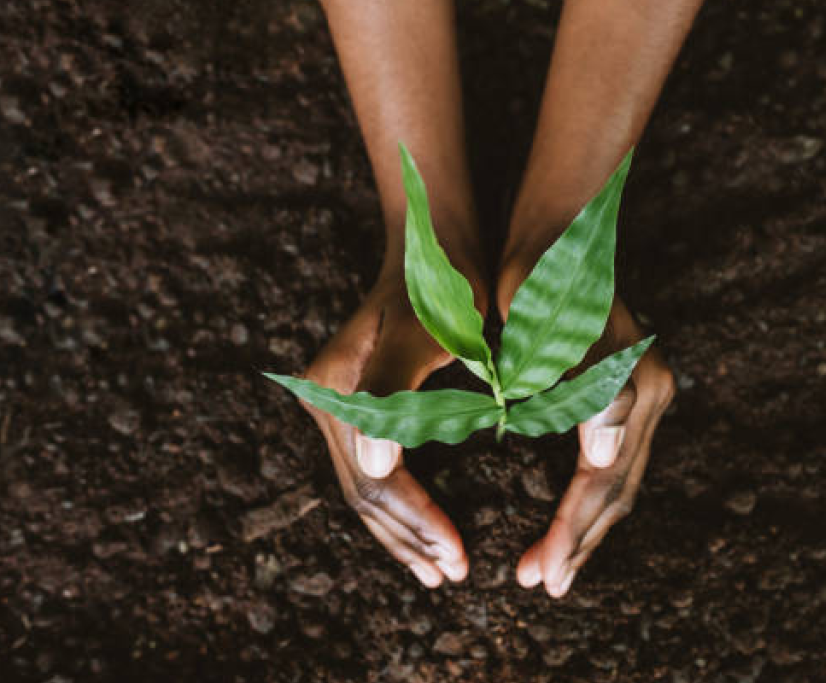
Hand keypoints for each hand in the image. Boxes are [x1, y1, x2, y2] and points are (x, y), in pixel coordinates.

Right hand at [302, 275, 476, 586]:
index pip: (377, 479)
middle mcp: (326, 402)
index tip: (459, 556)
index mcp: (337, 390)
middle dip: (410, 539)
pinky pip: (373, 472)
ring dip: (402, 534)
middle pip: (365, 493)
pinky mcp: (355, 409)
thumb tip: (377, 464)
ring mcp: (336, 407)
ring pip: (366, 490)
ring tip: (439, 570)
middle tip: (454, 574)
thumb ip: (394, 391)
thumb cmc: (441, 285)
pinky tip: (423, 533)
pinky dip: (399, 509)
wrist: (433, 245)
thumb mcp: (425, 331)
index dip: (418, 522)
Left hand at [498, 260, 675, 597]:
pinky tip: (567, 518)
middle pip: (616, 490)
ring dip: (586, 528)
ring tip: (551, 567)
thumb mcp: (552, 329)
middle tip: (541, 584)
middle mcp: (649, 396)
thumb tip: (604, 460)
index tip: (539, 574)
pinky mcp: (627, 392)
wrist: (556, 230)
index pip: (601, 480)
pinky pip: (613, 462)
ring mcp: (643, 394)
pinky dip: (589, 498)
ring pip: (618, 482)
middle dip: (579, 541)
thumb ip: (585, 391)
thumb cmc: (541, 277)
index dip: (570, 530)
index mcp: (633, 388)